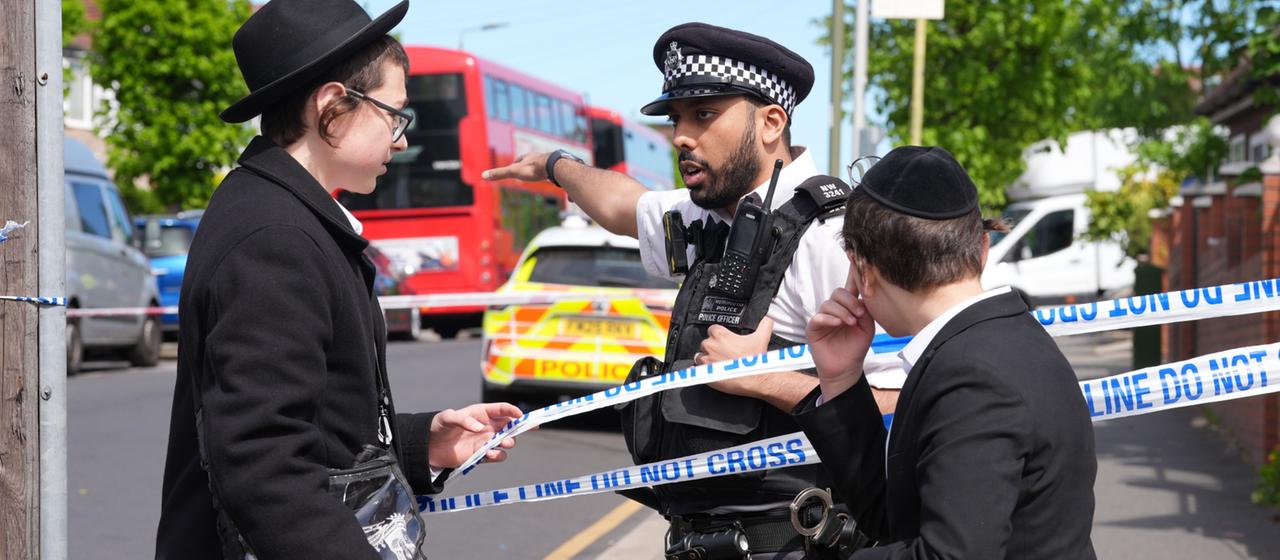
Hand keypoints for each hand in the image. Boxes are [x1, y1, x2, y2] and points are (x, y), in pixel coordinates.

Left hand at [427, 402, 521, 468]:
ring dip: (508, 442)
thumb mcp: (448, 418)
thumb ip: (463, 420)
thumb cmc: (438, 426)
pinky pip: (496, 455)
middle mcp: (487, 426)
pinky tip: (489, 454)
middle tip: (519, 431)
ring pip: (506, 441)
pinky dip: (497, 455)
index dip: (513, 411)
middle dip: (518, 428)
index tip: (521, 415)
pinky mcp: (481, 454)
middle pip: (510, 426)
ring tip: (503, 443)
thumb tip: (479, 428)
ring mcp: (486, 441)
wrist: (429, 446)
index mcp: (482, 413)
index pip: (502, 409)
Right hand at [481, 152, 549, 182]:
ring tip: (540, 175)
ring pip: (542, 166)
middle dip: (528, 166)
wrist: (553, 166)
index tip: (514, 169)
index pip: (518, 160)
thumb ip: (499, 174)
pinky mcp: (557, 168)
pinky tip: (553, 179)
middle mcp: (537, 157)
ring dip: (540, 170)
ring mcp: (548, 162)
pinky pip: (553, 171)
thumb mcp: (513, 172)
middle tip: (527, 172)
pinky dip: (551, 175)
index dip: (515, 165)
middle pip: (531, 162)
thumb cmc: (532, 169)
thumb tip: (483, 175)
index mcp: (527, 157)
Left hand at [695, 317, 773, 397]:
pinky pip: (697, 370)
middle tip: (725, 354)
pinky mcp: (704, 373)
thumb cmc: (755, 360)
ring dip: (707, 359)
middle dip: (713, 348)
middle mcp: (710, 345)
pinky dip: (703, 371)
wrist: (755, 378)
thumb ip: (764, 324)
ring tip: (719, 364)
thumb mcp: (762, 337)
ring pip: (700, 356)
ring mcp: (705, 360)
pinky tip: (714, 372)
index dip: (719, 336)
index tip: (726, 342)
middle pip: (706, 343)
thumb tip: (768, 318)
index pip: (713, 330)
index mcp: (720, 334)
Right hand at [805, 269, 875, 399]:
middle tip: (859, 313)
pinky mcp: (813, 328)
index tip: (857, 265)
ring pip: (829, 303)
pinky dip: (829, 318)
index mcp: (848, 307)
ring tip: (851, 323)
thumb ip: (866, 312)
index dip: (852, 276)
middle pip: (838, 292)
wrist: (846, 368)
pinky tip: (838, 324)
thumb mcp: (867, 328)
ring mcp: (823, 317)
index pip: (849, 287)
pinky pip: (818, 317)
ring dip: (842, 311)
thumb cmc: (856, 347)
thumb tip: (862, 298)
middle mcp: (835, 309)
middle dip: (850, 301)